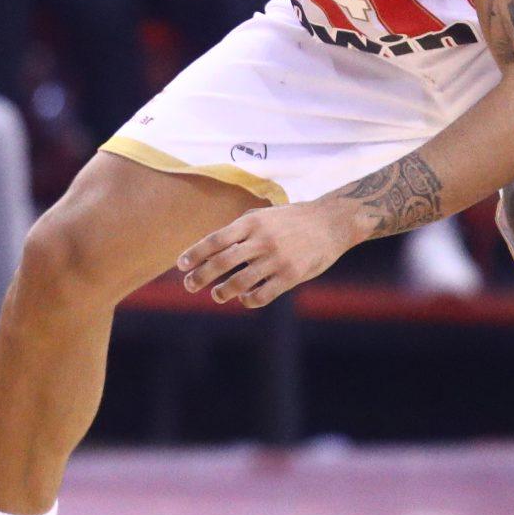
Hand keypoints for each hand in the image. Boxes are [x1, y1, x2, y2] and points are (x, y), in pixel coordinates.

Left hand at [175, 201, 355, 308]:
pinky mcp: (291, 275)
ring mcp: (277, 259)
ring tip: (217, 295)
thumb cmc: (293, 218)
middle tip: (189, 285)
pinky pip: (263, 295)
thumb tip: (213, 245)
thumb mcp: (265, 214)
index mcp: (251, 222)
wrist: (332, 222)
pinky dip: (249, 300)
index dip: (195, 254)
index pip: (215, 240)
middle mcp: (262, 240)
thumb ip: (241, 228)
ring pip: (240, 282)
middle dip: (201, 276)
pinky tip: (245, 299)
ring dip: (223, 292)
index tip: (181, 265)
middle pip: (222, 262)